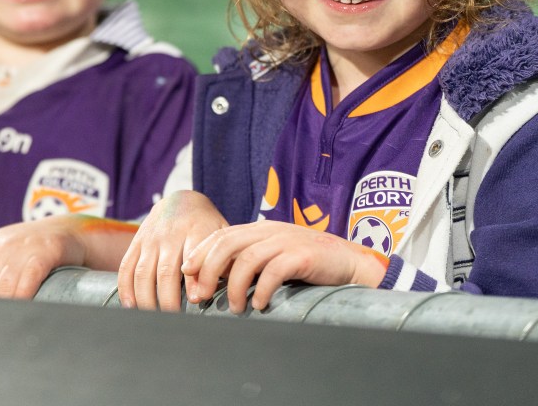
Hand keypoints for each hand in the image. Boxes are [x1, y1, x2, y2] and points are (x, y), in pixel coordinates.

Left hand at [0, 215, 136, 299]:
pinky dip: (23, 297)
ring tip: (10, 324)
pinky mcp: (44, 252)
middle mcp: (3, 244)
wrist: (72, 231)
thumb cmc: (36, 242)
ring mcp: (23, 247)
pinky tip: (25, 308)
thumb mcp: (4, 240)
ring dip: (6, 307)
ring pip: (4, 286)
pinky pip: (27, 280)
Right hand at [117, 190, 227, 310]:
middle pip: (166, 271)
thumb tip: (223, 290)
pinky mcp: (136, 242)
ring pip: (144, 273)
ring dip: (147, 299)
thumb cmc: (206, 225)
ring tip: (153, 319)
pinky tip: (131, 306)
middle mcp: (170, 234)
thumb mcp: (221, 234)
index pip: (194, 257)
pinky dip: (126, 289)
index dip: (194, 281)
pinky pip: (126, 267)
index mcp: (196, 230)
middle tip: (174, 320)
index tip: (197, 301)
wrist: (181, 199)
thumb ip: (223, 259)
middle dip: (169, 299)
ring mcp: (150, 238)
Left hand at [181, 221, 388, 313]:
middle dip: (208, 271)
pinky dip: (262, 290)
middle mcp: (269, 231)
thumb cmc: (309, 263)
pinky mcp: (303, 255)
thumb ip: (250, 260)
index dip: (201, 254)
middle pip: (227, 245)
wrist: (350, 261)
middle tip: (201, 296)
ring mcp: (286, 241)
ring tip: (234, 308)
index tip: (187, 274)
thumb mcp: (275, 255)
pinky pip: (273, 272)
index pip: (221, 235)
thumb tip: (216, 281)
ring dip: (234, 287)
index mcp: (260, 229)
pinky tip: (260, 305)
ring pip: (246, 260)